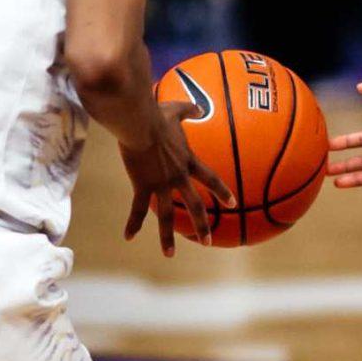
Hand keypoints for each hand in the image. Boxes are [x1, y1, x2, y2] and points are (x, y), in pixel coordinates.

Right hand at [119, 97, 236, 257]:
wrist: (138, 121)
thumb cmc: (155, 113)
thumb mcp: (175, 109)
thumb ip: (189, 109)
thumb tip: (199, 105)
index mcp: (187, 160)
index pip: (211, 178)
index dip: (222, 191)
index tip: (233, 203)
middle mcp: (178, 176)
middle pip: (194, 205)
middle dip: (202, 225)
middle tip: (208, 242)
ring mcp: (160, 183)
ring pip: (166, 216)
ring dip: (168, 237)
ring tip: (170, 254)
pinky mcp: (142, 184)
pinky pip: (137, 209)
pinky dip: (133, 224)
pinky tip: (129, 238)